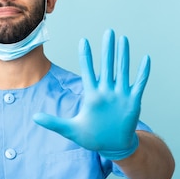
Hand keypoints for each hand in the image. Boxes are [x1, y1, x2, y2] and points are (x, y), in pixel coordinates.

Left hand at [33, 29, 149, 159]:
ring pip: (122, 70)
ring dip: (123, 55)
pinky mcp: (133, 102)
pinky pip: (139, 84)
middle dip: (107, 49)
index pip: (87, 71)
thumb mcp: (71, 130)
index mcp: (92, 96)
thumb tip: (34, 117)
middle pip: (107, 66)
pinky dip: (143, 72)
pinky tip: (145, 58)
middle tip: (108, 32)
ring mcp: (120, 95)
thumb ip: (53, 123)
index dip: (86, 57)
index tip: (83, 41)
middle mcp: (106, 92)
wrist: (113, 146)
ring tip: (123, 39)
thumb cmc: (92, 137)